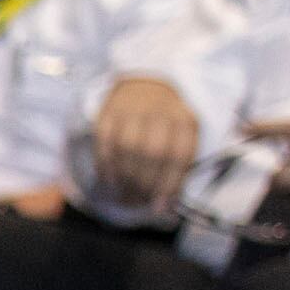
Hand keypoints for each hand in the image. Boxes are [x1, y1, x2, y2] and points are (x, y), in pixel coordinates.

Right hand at [87, 78, 199, 211]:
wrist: (146, 82)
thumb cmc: (167, 120)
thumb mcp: (185, 135)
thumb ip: (180, 167)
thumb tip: (167, 206)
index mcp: (185, 120)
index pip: (179, 155)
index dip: (170, 184)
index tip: (161, 206)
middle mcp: (160, 112)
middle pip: (153, 153)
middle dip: (144, 184)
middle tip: (138, 202)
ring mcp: (132, 110)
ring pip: (127, 148)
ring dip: (124, 178)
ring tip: (124, 195)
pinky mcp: (108, 112)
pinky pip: (104, 143)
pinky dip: (105, 166)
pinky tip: (108, 181)